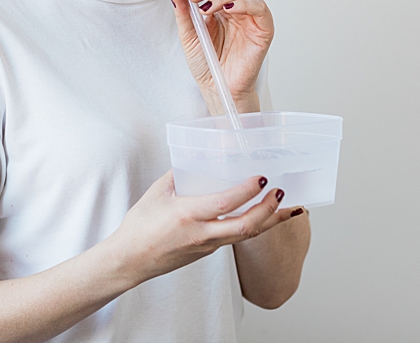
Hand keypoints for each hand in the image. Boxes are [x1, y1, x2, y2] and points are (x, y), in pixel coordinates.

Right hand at [100, 171, 299, 282]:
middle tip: (281, 192)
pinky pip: (236, 238)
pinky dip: (255, 227)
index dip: (247, 191)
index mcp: (187, 215)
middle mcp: (201, 233)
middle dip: (268, 210)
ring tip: (289, 207)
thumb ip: (179, 174)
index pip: (225, 203)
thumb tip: (200, 158)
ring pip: (246, 235)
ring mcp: (207, 245)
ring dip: (269, 221)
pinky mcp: (208, 251)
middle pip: (245, 226)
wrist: (130, 260)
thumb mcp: (157, 193)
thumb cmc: (140, 227)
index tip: (262, 178)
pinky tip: (265, 217)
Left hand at [169, 0, 272, 111]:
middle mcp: (236, 10)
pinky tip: (229, 9)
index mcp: (219, 9)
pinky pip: (260, 8)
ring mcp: (250, 18)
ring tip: (207, 8)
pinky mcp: (263, 29)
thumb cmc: (207, 65)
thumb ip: (184, 15)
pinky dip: (245, 4)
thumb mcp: (189, 38)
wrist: (218, 88)